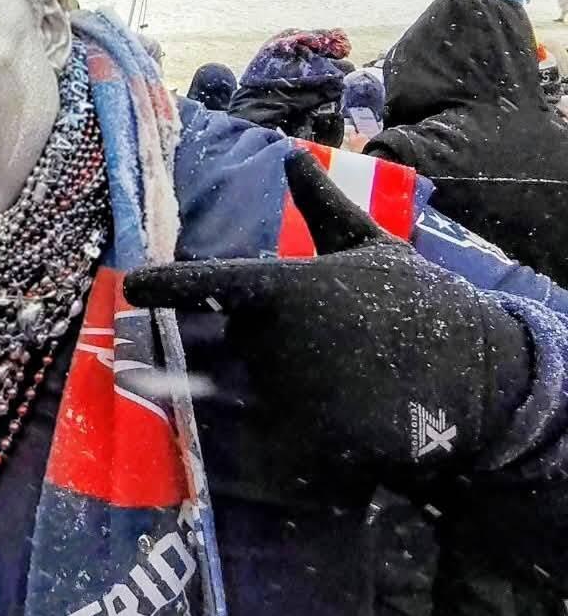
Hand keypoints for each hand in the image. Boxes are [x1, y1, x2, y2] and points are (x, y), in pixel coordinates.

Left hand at [125, 151, 529, 474]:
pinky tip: (239, 458)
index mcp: (285, 290)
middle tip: (136, 367)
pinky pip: (259, 456)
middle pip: (203, 353)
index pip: (206, 283)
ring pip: (224, 405)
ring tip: (186, 417)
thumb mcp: (372, 247)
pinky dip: (242, 460)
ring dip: (197, 410)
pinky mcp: (312, 449)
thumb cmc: (418, 304)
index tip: (130, 284)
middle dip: (169, 362)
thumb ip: (322, 207)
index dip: (163, 285)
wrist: (484, 379)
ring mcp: (292, 397)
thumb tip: (293, 155)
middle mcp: (278, 342)